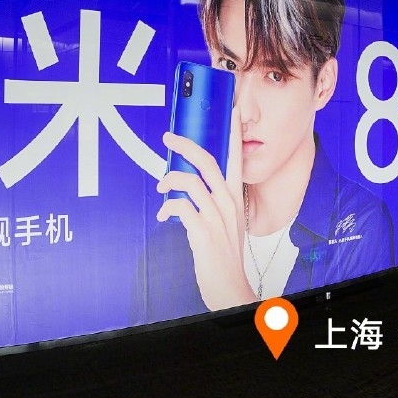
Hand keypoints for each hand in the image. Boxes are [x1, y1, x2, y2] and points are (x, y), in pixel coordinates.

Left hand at [156, 110, 255, 310]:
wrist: (230, 286)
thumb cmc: (225, 255)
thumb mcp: (226, 222)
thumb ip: (213, 203)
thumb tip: (187, 190)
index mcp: (234, 197)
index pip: (236, 157)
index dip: (233, 133)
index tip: (233, 110)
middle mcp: (228, 202)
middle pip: (208, 161)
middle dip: (186, 145)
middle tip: (169, 138)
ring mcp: (217, 216)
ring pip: (189, 181)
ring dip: (169, 180)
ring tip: (161, 187)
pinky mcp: (203, 231)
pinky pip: (180, 206)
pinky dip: (167, 206)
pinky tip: (163, 214)